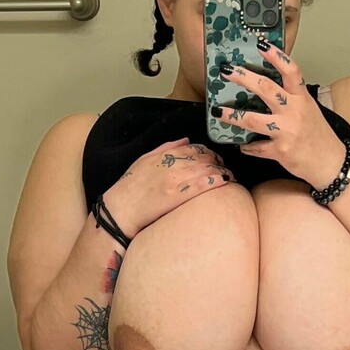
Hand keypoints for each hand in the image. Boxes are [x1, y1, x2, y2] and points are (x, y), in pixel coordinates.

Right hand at [105, 138, 234, 236]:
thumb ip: (166, 148)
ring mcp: (175, 180)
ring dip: (223, 172)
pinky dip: (218, 181)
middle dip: (218, 162)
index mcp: (164, 155)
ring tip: (231, 177)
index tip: (215, 159)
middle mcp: (171, 164)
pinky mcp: (178, 196)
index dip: (209, 152)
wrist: (119, 210)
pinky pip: (203, 184)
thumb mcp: (144, 160)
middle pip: (204, 158)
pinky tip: (226, 183)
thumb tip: (186, 140)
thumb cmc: (129, 188)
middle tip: (225, 169)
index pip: (194, 148)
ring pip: (207, 169)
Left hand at [213, 39, 345, 190]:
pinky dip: (247, 146)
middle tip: (226, 71)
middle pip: (266, 88)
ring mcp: (286, 131)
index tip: (261, 45)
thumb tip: (266, 88)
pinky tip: (242, 144)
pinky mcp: (280, 150)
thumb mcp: (309, 110)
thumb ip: (291, 98)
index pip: (291, 71)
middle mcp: (294, 112)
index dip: (276, 56)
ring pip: (252, 119)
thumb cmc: (319, 136)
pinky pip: (256, 147)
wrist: (331, 164)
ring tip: (218, 111)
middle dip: (243, 78)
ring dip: (232, 115)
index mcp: (302, 98)